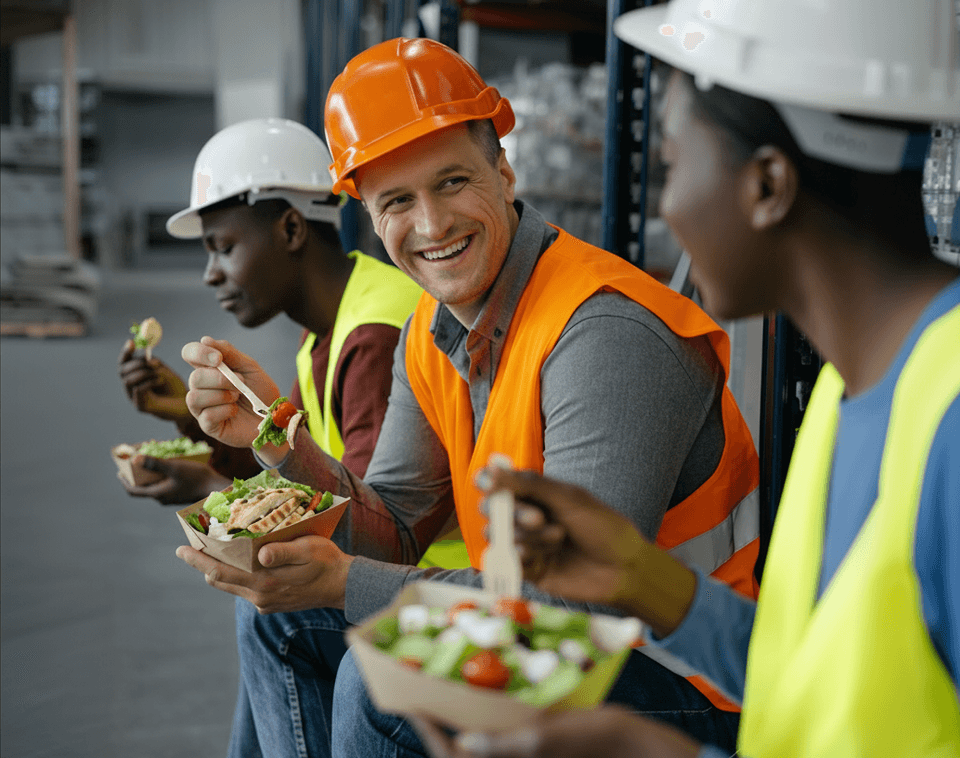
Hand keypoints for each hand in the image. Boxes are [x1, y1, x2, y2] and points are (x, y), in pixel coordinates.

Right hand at [118, 339, 189, 422]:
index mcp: (135, 375)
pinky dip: (148, 382)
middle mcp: (130, 386)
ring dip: (144, 373)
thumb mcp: (165, 370)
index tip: (131, 342)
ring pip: (128, 380)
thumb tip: (148, 360)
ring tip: (159, 374)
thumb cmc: (174, 387)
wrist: (186, 405)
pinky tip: (161, 381)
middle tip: (152, 364)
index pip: (123, 363)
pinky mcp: (140, 406)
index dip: (125, 352)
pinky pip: (137, 391)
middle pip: (122, 371)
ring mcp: (134, 397)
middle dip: (137, 364)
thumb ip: (155, 363)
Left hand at [119, 456, 230, 504]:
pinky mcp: (180, 493)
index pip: (133, 490)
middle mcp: (162, 498)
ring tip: (153, 459)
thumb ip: (154, 463)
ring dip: (151, 473)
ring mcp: (171, 496)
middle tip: (137, 461)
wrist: (216, 489)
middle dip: (139, 474)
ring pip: (156, 485)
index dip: (124, 481)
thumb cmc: (195, 478)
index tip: (119, 471)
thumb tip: (134, 459)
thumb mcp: (174, 467)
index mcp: (157, 494)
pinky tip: (169, 464)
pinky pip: (165, 484)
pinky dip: (162, 475)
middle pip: (144, 486)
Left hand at [175, 535, 353, 612]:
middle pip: (220, 579)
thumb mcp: (308, 549)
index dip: (198, 560)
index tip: (181, 549)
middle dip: (203, 563)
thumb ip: (283, 552)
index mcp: (264, 581)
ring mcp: (264, 602)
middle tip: (193, 546)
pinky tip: (240, 563)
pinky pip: (244, 589)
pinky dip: (236, 576)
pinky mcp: (270, 605)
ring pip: (230, 585)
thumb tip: (261, 554)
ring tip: (213, 552)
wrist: (343, 586)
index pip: (220, 571)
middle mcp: (259, 596)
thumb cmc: (326, 561)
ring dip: (220, 569)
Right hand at [181, 337, 281, 450]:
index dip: (198, 353)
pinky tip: (235, 411)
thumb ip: (230, 353)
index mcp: (209, 369)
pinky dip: (225, 410)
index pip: (190, 354)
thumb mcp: (250, 367)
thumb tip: (205, 340)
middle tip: (240, 382)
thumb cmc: (260, 391)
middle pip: (194, 378)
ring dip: (221, 395)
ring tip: (237, 397)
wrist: (273, 417)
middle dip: (220, 379)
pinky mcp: (207, 425)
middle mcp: (201, 387)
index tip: (219, 359)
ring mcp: (202, 407)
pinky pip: (206, 415)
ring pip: (195, 397)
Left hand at [409, 707, 702, 757]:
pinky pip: (499, 733)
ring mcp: (521, 753)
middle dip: (440, 726)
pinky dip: (487, 716)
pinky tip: (488, 690)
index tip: (412, 705)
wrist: (632, 743)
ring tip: (449, 687)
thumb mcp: (544, 737)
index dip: (429, 733)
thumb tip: (461, 742)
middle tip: (426, 693)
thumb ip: (502, 744)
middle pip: (462, 751)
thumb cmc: (592, 741)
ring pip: (479, 741)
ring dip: (461, 719)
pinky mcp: (533, 743)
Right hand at [476, 467, 696, 636]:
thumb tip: (492, 468)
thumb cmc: (603, 527)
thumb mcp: (568, 499)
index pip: (500, 484)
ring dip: (528, 536)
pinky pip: (508, 562)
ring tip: (558, 538)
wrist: (624, 569)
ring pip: (502, 536)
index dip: (488, 482)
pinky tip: (539, 558)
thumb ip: (529, 485)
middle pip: (495, 510)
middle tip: (539, 519)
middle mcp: (527, 517)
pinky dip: (520, 557)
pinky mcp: (529, 570)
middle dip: (514, 513)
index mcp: (537, 494)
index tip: (488, 484)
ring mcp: (527, 544)